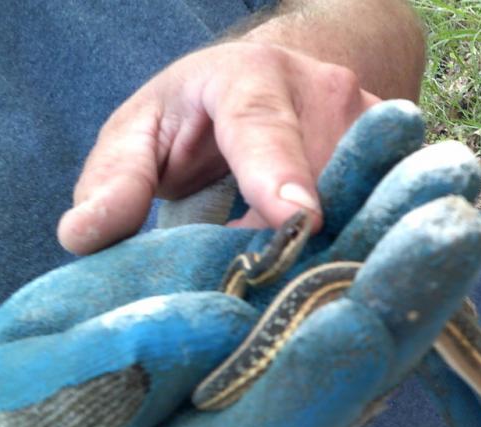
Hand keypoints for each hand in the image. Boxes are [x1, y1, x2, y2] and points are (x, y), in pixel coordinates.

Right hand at [0, 101, 480, 426]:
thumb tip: (211, 321)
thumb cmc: (40, 392)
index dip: (322, 379)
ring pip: (363, 282)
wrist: (64, 359)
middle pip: (355, 352)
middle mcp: (282, 402)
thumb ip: (112, 368)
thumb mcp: (43, 390)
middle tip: (449, 229)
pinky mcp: (294, 287)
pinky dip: (366, 185)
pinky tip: (398, 134)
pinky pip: (338, 235)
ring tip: (446, 166)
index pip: (286, 424)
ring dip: (405, 223)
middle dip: (401, 292)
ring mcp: (295, 340)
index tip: (356, 326)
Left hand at [58, 40, 379, 254]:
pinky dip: (364, 240)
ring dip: (338, 246)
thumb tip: (82, 236)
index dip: (279, 175)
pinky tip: (340, 266)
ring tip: (305, 285)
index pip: (263, 127)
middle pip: (325, 178)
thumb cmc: (197, 113)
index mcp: (249, 77)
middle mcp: (322, 89)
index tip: (300, 219)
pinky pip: (387, 204)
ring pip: (366, 196)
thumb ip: (116, 177)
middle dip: (304, 242)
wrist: (273, 79)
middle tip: (273, 295)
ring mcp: (370, 118)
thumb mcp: (142, 131)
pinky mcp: (397, 148)